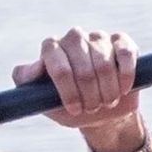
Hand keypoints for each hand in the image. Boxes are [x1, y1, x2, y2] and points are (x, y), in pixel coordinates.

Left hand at [11, 27, 141, 147]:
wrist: (100, 113)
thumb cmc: (67, 105)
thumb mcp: (40, 99)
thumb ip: (26, 80)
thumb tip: (37, 67)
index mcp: (51, 48)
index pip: (57, 63)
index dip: (68, 90)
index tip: (74, 109)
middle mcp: (74, 38)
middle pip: (83, 66)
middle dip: (89, 94)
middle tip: (91, 109)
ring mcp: (98, 38)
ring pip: (104, 62)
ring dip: (108, 90)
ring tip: (107, 102)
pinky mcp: (121, 42)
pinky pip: (125, 52)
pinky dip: (126, 74)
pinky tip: (124, 89)